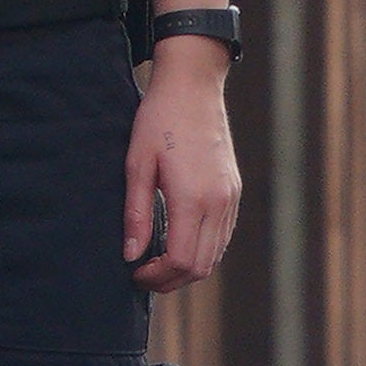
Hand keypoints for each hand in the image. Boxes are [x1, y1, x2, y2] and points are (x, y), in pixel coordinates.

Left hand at [125, 43, 241, 289]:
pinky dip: (202, 250)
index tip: (135, 272)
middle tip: (143, 274)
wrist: (193, 86)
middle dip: (171, 279)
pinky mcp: (234, 191)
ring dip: (188, 268)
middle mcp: (219, 202)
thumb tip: (131, 255)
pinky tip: (178, 241)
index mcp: (193, 197)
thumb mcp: (137, 164)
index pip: (182, 260)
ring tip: (158, 262)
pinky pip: (222, 236)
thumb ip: (135, 214)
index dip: (157, 276)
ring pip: (215, 255)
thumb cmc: (159, 119)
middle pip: (202, 266)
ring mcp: (231, 197)